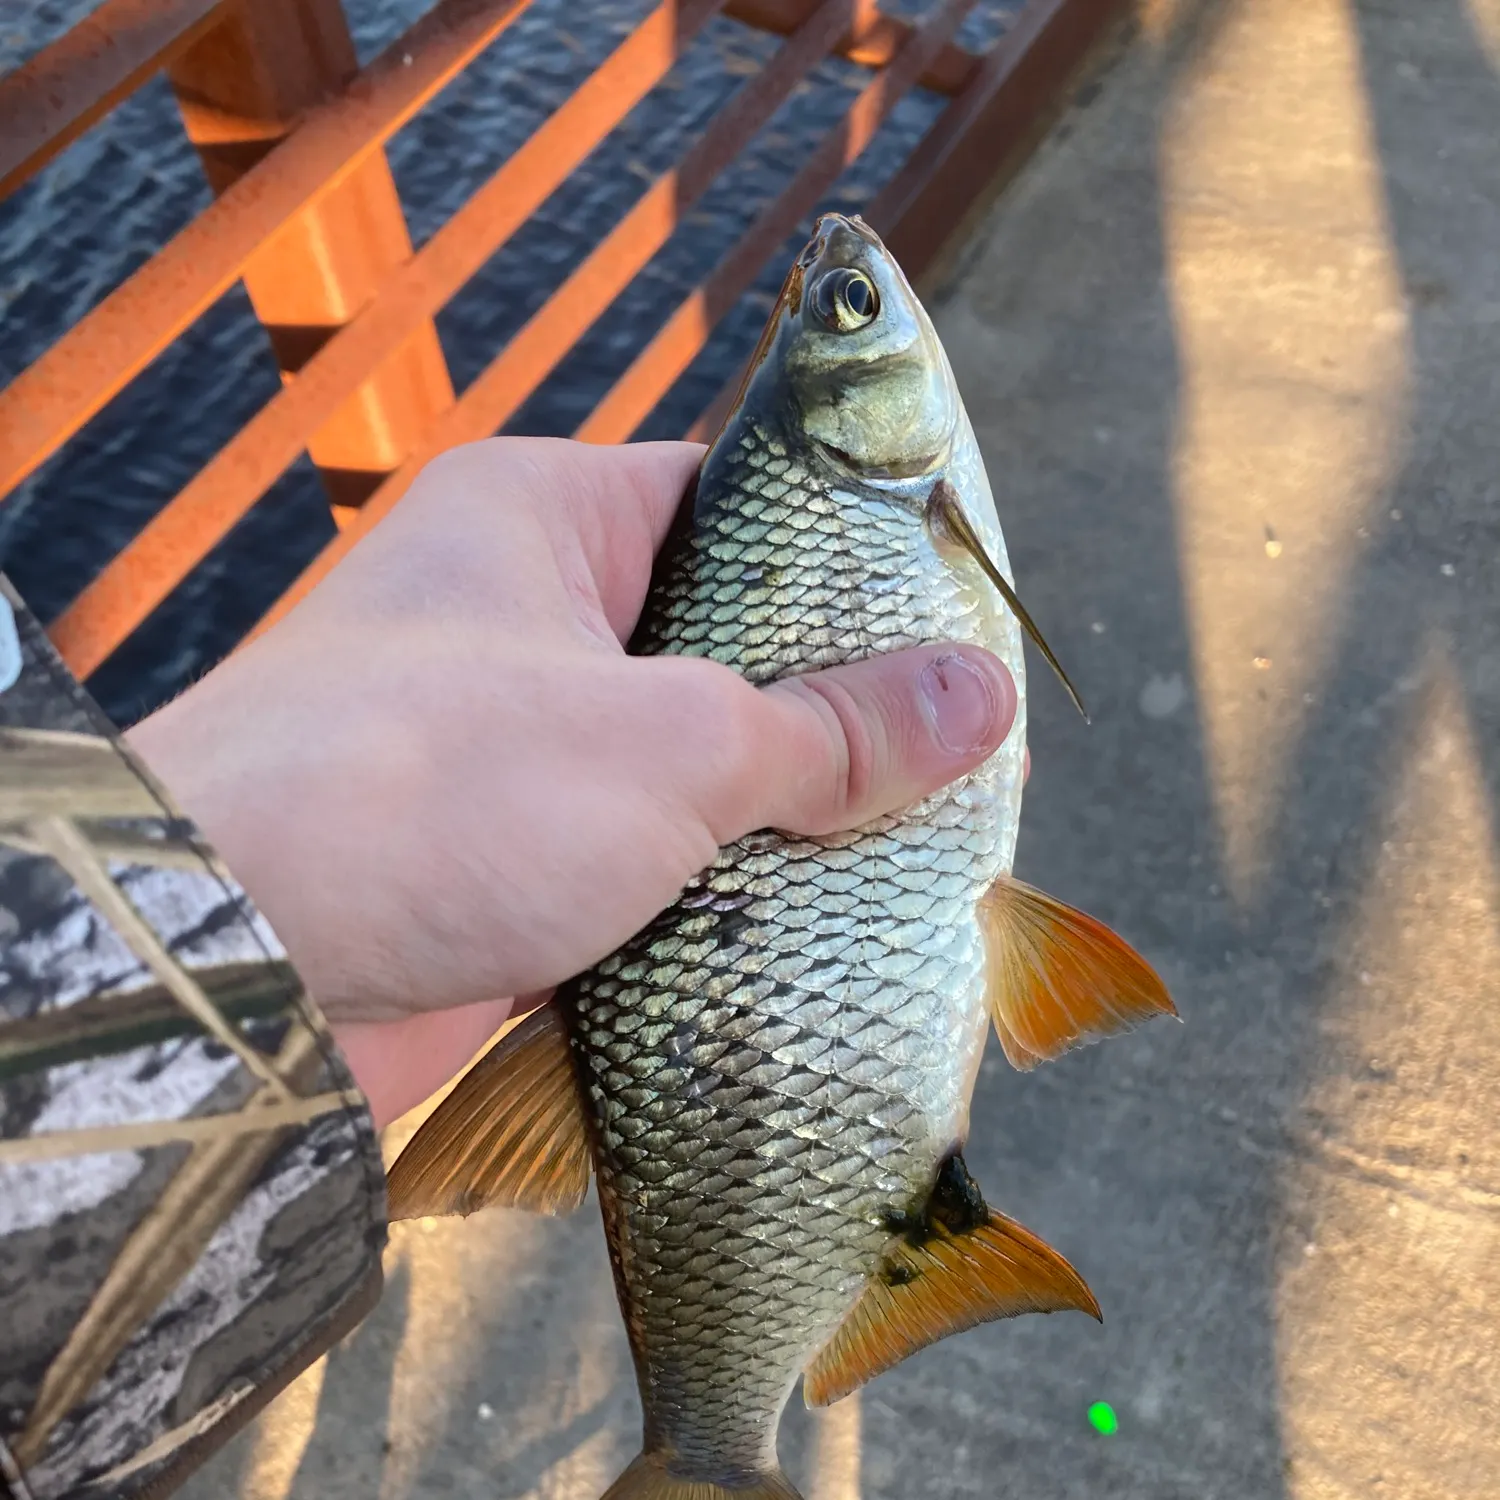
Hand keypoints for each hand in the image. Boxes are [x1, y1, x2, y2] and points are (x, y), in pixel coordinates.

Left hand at [128, 439, 1018, 1127]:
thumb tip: (982, 699)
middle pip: (724, 646)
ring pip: (689, 766)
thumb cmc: (439, 789)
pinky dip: (715, 893)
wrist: (232, 972)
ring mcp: (514, 746)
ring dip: (780, 816)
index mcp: (548, 519)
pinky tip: (813, 922)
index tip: (953, 618)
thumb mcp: (673, 742)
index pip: (734, 503)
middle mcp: (524, 618)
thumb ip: (831, 728)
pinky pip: (644, 860)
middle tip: (958, 752)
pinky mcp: (507, 860)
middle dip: (832, 710)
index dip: (850, 559)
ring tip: (915, 843)